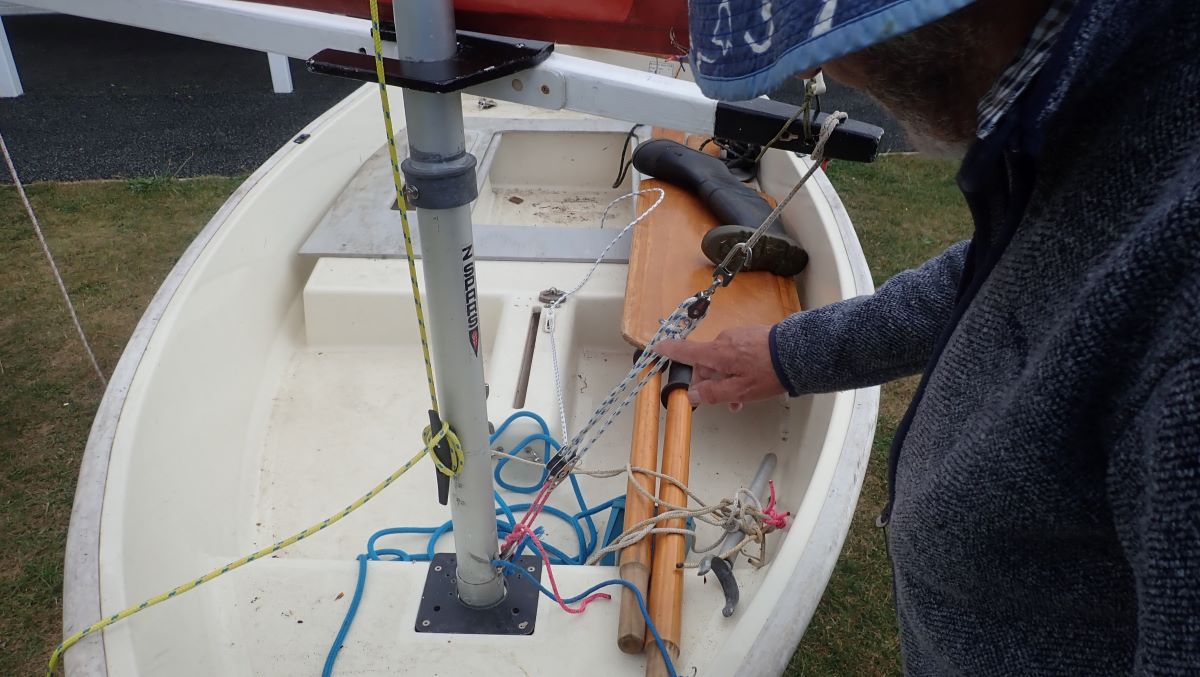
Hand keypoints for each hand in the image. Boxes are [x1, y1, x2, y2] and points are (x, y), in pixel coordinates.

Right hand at [652, 324, 785, 410]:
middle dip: (712, 382)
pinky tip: (754, 381)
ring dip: (728, 378)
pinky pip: (737, 353)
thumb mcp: (739, 390)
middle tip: (727, 403)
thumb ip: (712, 393)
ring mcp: (739, 335)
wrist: (799, 352)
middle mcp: (723, 340)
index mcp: (716, 353)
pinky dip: (739, 368)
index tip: (657, 347)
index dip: (670, 351)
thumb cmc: (767, 373)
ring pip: (724, 360)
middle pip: (707, 362)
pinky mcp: (752, 334)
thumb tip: (691, 394)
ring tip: (745, 398)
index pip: (686, 351)